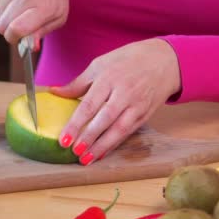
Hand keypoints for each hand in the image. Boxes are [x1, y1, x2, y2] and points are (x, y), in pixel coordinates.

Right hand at [0, 0, 67, 44]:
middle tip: (21, 24)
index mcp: (43, 6)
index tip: (18, 38)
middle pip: (2, 27)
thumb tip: (30, 47)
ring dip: (7, 17)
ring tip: (21, 7)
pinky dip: (5, 5)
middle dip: (9, 30)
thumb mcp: (58, 15)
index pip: (17, 30)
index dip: (14, 38)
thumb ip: (43, 32)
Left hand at [50, 38, 180, 164]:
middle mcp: (124, 93)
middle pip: (104, 119)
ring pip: (118, 129)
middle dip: (88, 138)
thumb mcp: (100, 64)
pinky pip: (128, 132)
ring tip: (86, 159)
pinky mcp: (145, 114)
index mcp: (109, 78)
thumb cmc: (127, 60)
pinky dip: (114, 144)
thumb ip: (78, 83)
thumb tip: (55, 92)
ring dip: (101, 146)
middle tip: (74, 152)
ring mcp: (137, 105)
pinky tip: (101, 153)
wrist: (164, 60)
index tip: (64, 139)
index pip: (89, 105)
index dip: (76, 124)